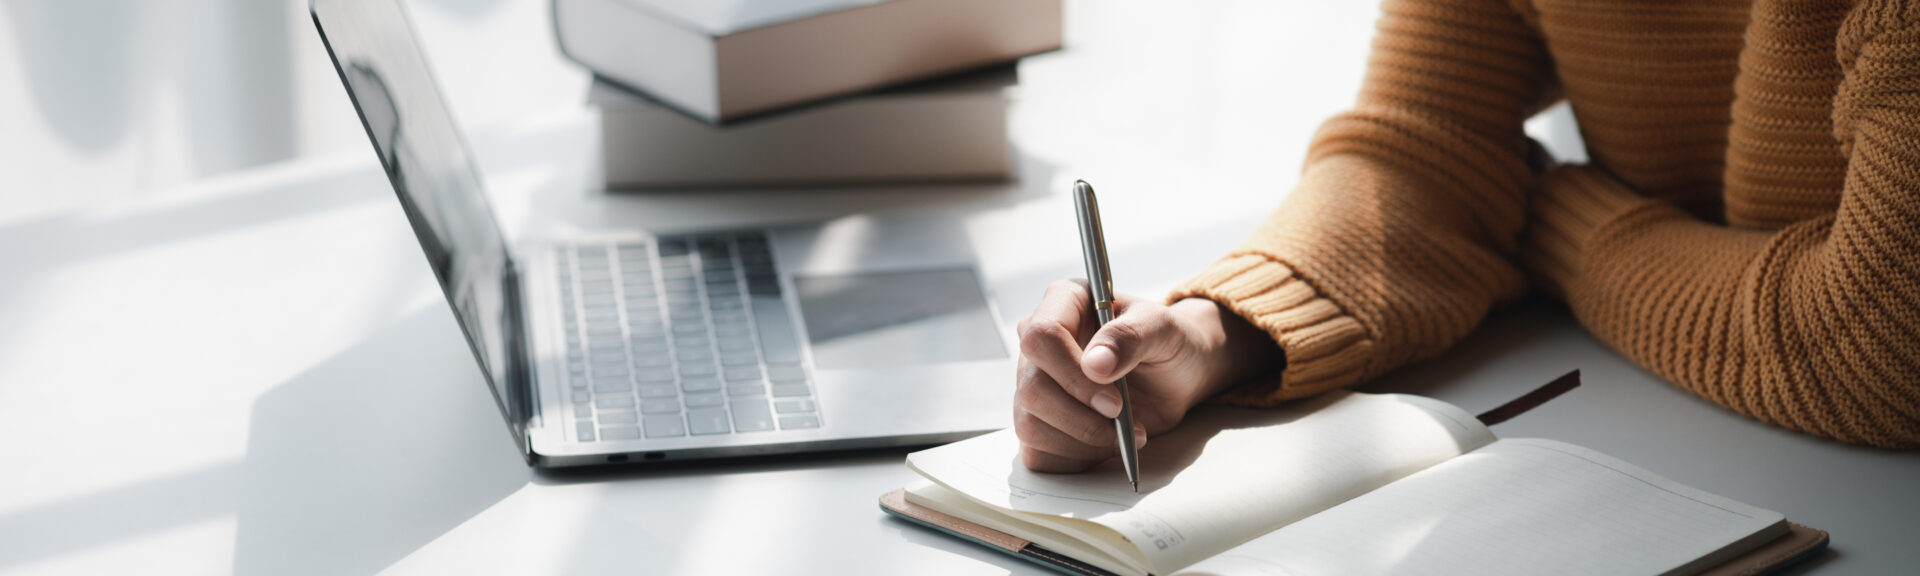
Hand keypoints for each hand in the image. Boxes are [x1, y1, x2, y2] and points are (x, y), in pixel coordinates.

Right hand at [1013, 279, 1279, 472]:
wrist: (1174, 376)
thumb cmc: (1167, 342)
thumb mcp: (1162, 329)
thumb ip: (1131, 338)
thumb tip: (1096, 364)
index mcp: (1063, 303)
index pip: (1040, 337)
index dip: (1072, 374)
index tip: (1114, 400)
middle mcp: (1039, 344)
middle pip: (1033, 388)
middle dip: (1081, 416)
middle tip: (1124, 419)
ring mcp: (1033, 384)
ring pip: (1030, 425)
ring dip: (1083, 440)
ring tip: (1123, 435)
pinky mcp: (1038, 422)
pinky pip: (1038, 452)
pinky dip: (1075, 458)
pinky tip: (1104, 445)